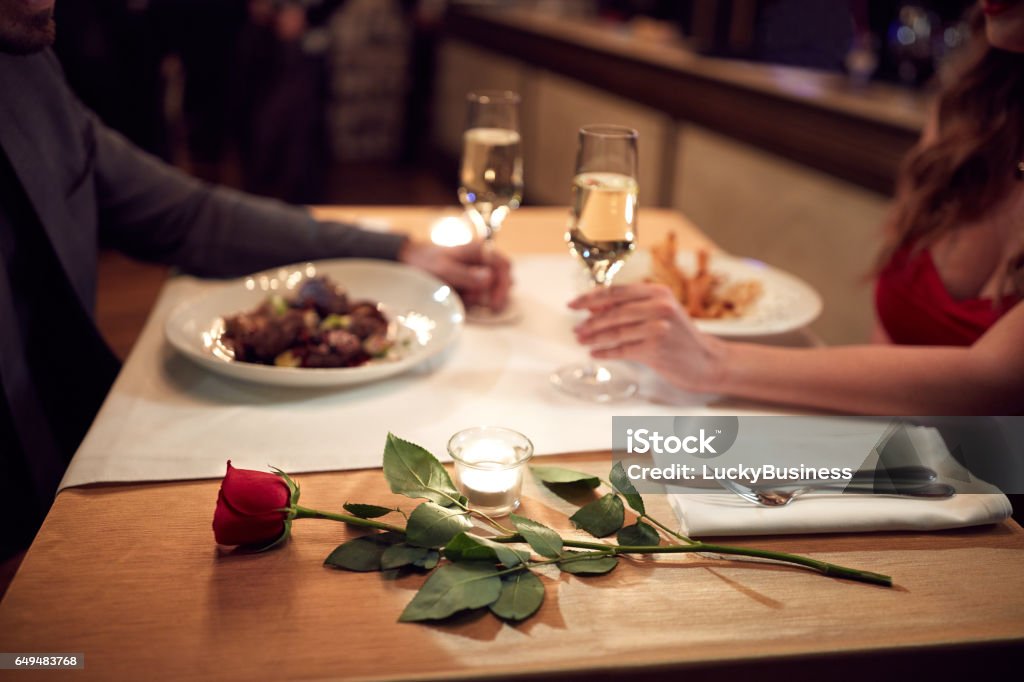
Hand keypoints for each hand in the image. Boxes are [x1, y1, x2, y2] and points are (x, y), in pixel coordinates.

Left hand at [398, 239, 511, 311]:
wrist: (409, 262)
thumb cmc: (425, 262)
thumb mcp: (444, 269)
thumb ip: (466, 275)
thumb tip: (490, 278)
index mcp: (479, 250)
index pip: (504, 266)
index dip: (503, 286)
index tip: (493, 304)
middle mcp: (482, 260)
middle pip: (502, 279)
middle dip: (492, 294)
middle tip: (478, 304)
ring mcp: (478, 271)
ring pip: (492, 289)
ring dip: (481, 298)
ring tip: (463, 298)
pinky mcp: (471, 282)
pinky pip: (480, 294)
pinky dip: (473, 300)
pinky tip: (460, 298)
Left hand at [569, 283, 727, 391]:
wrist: (706, 360)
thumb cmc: (679, 337)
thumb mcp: (658, 314)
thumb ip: (630, 308)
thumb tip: (594, 307)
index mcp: (658, 292)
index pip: (616, 292)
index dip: (591, 298)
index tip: (573, 304)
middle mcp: (660, 306)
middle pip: (614, 312)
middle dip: (590, 322)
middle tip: (576, 330)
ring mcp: (659, 328)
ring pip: (616, 332)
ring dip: (595, 338)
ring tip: (582, 342)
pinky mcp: (656, 349)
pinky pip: (623, 350)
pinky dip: (606, 353)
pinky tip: (596, 354)